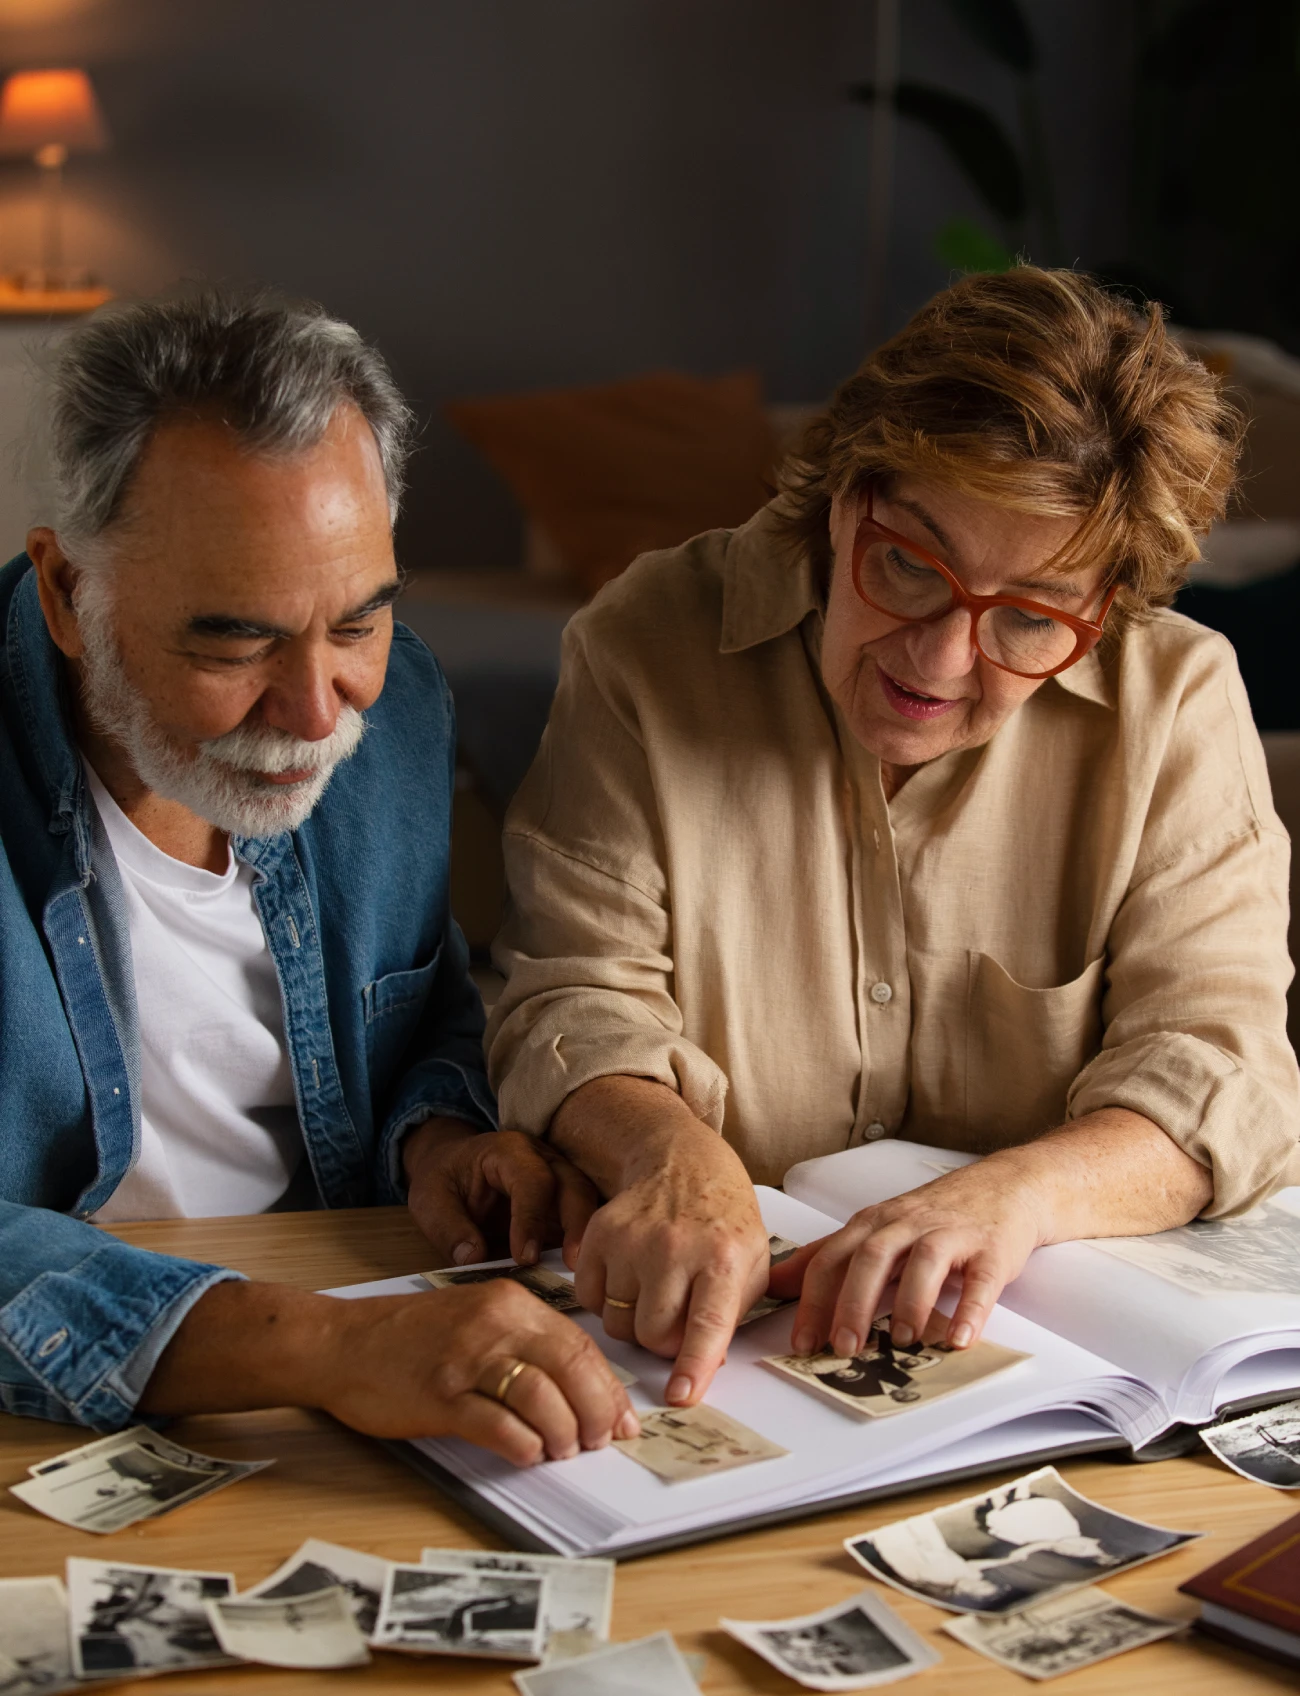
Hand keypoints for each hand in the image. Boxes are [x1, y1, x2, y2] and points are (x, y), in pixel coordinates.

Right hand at [141, 1277, 639, 1466]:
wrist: (339, 1341)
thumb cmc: (409, 1337)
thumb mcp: (474, 1319)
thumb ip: (523, 1342)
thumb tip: (579, 1389)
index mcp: (509, 1303)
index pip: (579, 1344)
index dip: (608, 1387)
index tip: (623, 1417)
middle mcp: (493, 1324)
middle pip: (571, 1368)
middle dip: (597, 1412)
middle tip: (602, 1441)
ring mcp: (465, 1359)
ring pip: (542, 1398)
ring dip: (563, 1434)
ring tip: (564, 1451)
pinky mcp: (439, 1396)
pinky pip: (497, 1424)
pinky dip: (522, 1445)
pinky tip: (528, 1455)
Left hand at [403, 1119, 598, 1267]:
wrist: (453, 1166)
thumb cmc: (443, 1178)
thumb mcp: (429, 1199)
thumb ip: (448, 1227)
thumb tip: (473, 1258)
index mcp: (508, 1151)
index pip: (532, 1180)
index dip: (532, 1219)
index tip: (525, 1257)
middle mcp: (543, 1159)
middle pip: (574, 1185)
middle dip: (577, 1225)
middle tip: (574, 1266)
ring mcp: (558, 1179)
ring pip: (586, 1202)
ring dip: (586, 1236)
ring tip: (579, 1273)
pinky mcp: (562, 1204)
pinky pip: (581, 1222)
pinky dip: (582, 1244)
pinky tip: (577, 1273)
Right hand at [562, 1088, 769, 1406]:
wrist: (683, 1164)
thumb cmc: (722, 1221)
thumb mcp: (751, 1263)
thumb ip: (733, 1316)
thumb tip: (706, 1366)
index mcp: (724, 1256)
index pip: (708, 1322)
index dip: (693, 1363)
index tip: (680, 1395)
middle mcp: (676, 1246)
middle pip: (652, 1333)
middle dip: (663, 1341)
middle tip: (677, 1318)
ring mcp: (633, 1238)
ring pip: (618, 1323)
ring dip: (635, 1321)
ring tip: (655, 1291)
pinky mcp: (600, 1232)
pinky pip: (590, 1298)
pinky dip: (607, 1300)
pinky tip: (630, 1277)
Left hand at [767, 1156, 1049, 1355]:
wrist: (1005, 1186)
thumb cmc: (935, 1215)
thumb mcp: (876, 1229)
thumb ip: (829, 1256)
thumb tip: (775, 1283)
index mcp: (873, 1224)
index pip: (832, 1259)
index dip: (813, 1301)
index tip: (802, 1342)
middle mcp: (906, 1225)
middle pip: (871, 1258)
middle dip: (853, 1303)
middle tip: (844, 1346)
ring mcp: (950, 1234)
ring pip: (923, 1262)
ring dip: (909, 1303)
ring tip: (900, 1341)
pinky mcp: (991, 1249)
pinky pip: (981, 1280)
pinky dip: (970, 1311)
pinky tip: (960, 1339)